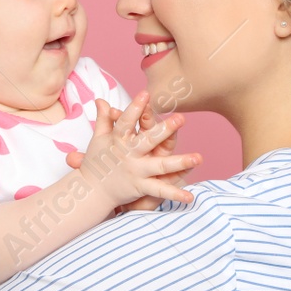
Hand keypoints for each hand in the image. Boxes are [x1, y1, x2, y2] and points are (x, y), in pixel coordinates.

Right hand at [71, 92, 199, 209]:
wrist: (91, 192)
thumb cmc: (96, 162)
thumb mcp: (99, 139)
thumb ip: (104, 119)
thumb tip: (101, 100)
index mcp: (118, 140)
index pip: (127, 121)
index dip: (135, 107)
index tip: (145, 94)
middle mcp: (128, 155)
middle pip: (148, 140)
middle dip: (165, 129)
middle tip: (181, 118)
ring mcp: (136, 171)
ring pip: (161, 165)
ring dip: (180, 162)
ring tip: (199, 158)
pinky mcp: (140, 187)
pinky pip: (160, 190)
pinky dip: (175, 194)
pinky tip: (190, 197)